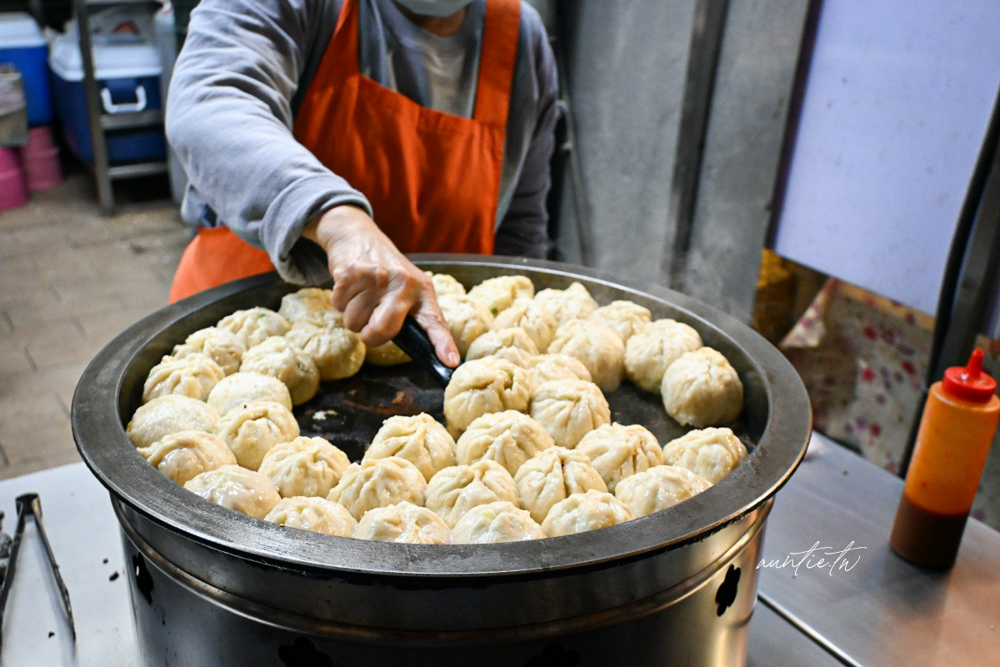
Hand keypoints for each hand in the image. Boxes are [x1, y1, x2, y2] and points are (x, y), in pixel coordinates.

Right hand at [303, 206, 459, 366]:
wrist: (358, 234)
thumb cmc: (385, 271)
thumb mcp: (407, 286)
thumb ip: (409, 312)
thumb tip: (413, 346)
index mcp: (422, 291)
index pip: (435, 321)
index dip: (443, 344)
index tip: (450, 363)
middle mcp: (404, 283)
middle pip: (381, 331)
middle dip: (369, 336)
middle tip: (369, 323)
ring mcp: (377, 277)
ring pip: (354, 322)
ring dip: (352, 315)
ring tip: (361, 294)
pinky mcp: (352, 272)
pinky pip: (339, 305)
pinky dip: (339, 300)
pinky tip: (350, 285)